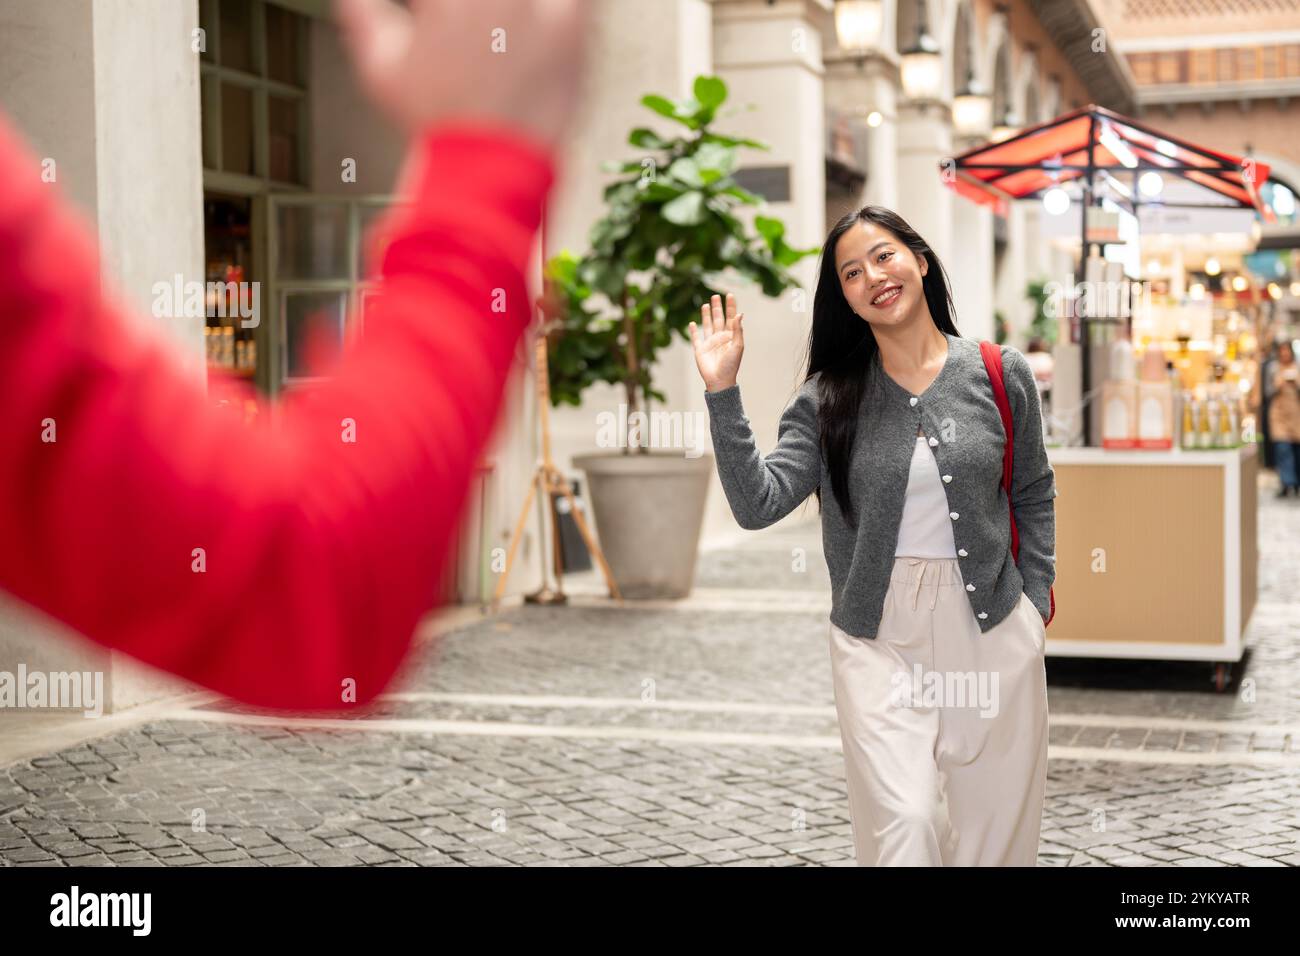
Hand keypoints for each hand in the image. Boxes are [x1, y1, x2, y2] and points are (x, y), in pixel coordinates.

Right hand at [336, 0, 589, 148]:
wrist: (486, 172)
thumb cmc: (437, 125)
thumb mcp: (381, 71)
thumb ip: (363, 16)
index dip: (433, 6)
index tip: (435, 13)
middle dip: (483, 10)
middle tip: (484, 27)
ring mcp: (530, 9)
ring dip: (521, 9)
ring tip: (512, 26)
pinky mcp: (571, 30)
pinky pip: (585, 2)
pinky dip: (574, 9)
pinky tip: (558, 18)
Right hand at [689, 293, 744, 392]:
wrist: (720, 380)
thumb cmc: (731, 365)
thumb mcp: (737, 346)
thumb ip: (738, 330)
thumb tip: (739, 314)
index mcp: (730, 336)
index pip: (731, 318)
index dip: (730, 307)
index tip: (729, 295)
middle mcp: (720, 338)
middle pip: (718, 319)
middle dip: (717, 308)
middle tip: (715, 296)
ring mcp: (710, 343)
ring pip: (708, 325)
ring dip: (706, 316)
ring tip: (705, 304)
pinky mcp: (700, 350)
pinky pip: (695, 338)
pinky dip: (693, 331)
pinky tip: (692, 323)